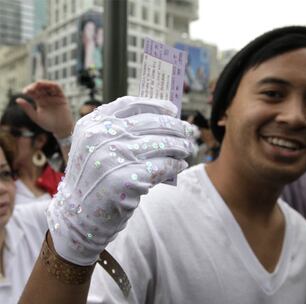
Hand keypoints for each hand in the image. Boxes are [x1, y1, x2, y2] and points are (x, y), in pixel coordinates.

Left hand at [17, 80, 73, 138]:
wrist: (61, 129)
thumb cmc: (48, 124)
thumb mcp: (36, 117)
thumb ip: (27, 108)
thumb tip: (17, 99)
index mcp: (40, 101)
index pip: (33, 92)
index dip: (28, 89)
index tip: (25, 92)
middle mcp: (47, 97)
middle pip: (40, 87)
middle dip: (35, 86)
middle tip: (30, 89)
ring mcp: (54, 96)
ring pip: (49, 85)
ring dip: (44, 83)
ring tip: (38, 84)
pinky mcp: (62, 97)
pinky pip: (58, 88)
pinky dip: (54, 84)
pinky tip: (48, 85)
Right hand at [47, 96, 193, 264]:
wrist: (77, 214)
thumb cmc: (92, 178)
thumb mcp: (93, 146)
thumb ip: (117, 130)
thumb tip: (161, 119)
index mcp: (92, 124)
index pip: (131, 104)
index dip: (156, 105)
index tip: (172, 110)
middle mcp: (101, 136)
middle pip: (152, 122)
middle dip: (176, 127)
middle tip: (188, 131)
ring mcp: (115, 157)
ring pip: (162, 143)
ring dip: (180, 146)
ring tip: (187, 148)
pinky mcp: (129, 179)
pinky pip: (163, 166)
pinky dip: (175, 164)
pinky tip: (180, 165)